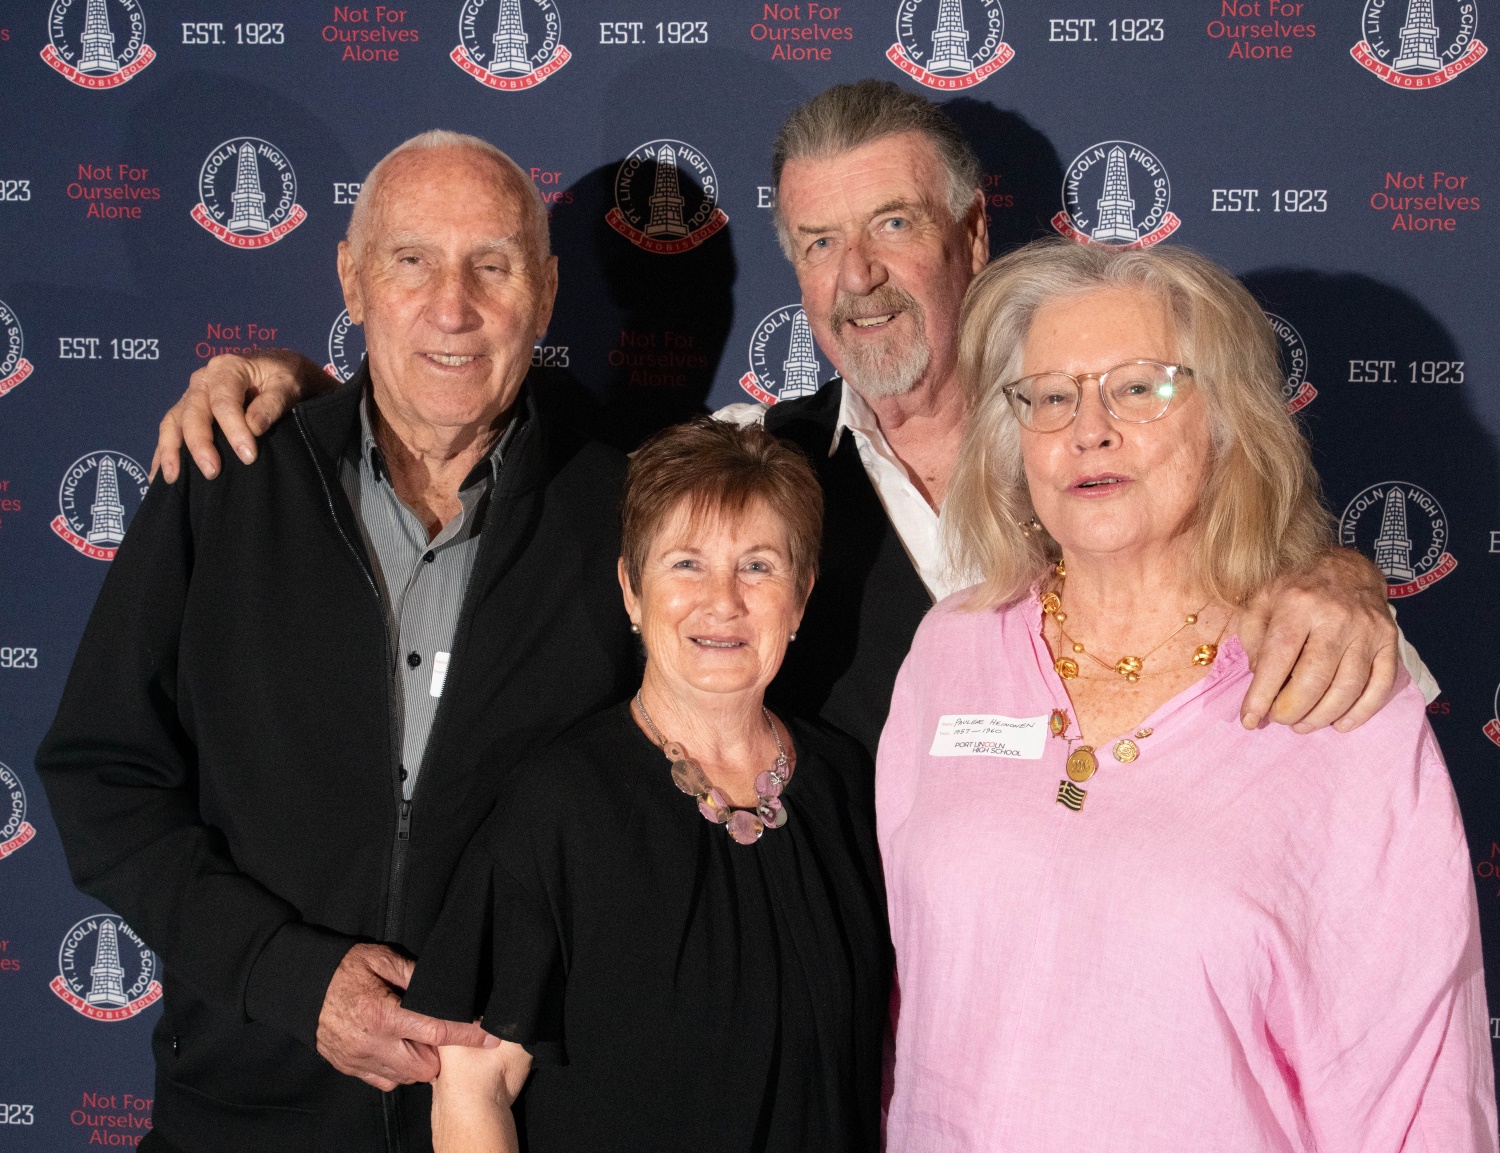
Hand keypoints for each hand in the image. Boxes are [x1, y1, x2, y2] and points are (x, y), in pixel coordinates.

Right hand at [150, 350, 329, 483]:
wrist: (279, 371)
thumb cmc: (285, 377)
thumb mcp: (287, 384)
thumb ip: (272, 404)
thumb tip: (253, 427)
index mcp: (227, 369)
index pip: (223, 401)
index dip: (233, 430)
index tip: (248, 456)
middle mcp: (203, 380)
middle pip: (193, 412)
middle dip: (200, 444)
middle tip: (212, 472)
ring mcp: (192, 396)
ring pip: (173, 421)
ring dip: (171, 450)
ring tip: (173, 478)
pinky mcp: (188, 411)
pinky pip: (170, 430)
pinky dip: (163, 452)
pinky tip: (159, 475)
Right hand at [316, 943, 497, 1091]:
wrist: (302, 985)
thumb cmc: (344, 968)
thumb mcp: (382, 959)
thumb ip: (415, 974)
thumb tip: (445, 986)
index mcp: (384, 1014)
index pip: (437, 1030)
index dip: (467, 1035)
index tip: (489, 1037)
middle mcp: (372, 1043)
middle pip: (425, 1067)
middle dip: (439, 1053)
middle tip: (437, 1031)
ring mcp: (359, 1059)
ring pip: (406, 1078)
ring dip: (419, 1062)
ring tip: (415, 1038)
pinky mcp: (349, 1067)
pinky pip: (384, 1081)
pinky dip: (397, 1070)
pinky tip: (395, 1048)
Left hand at [1238, 548, 1398, 733]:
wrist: (1346, 567)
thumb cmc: (1295, 589)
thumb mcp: (1260, 602)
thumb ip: (1253, 640)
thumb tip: (1260, 682)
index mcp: (1298, 603)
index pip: (1279, 657)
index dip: (1263, 694)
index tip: (1249, 719)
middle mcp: (1336, 616)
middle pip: (1315, 678)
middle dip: (1293, 709)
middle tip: (1279, 720)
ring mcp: (1367, 629)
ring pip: (1348, 687)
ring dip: (1322, 715)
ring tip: (1303, 724)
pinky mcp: (1389, 641)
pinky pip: (1381, 685)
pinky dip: (1361, 712)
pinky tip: (1340, 723)